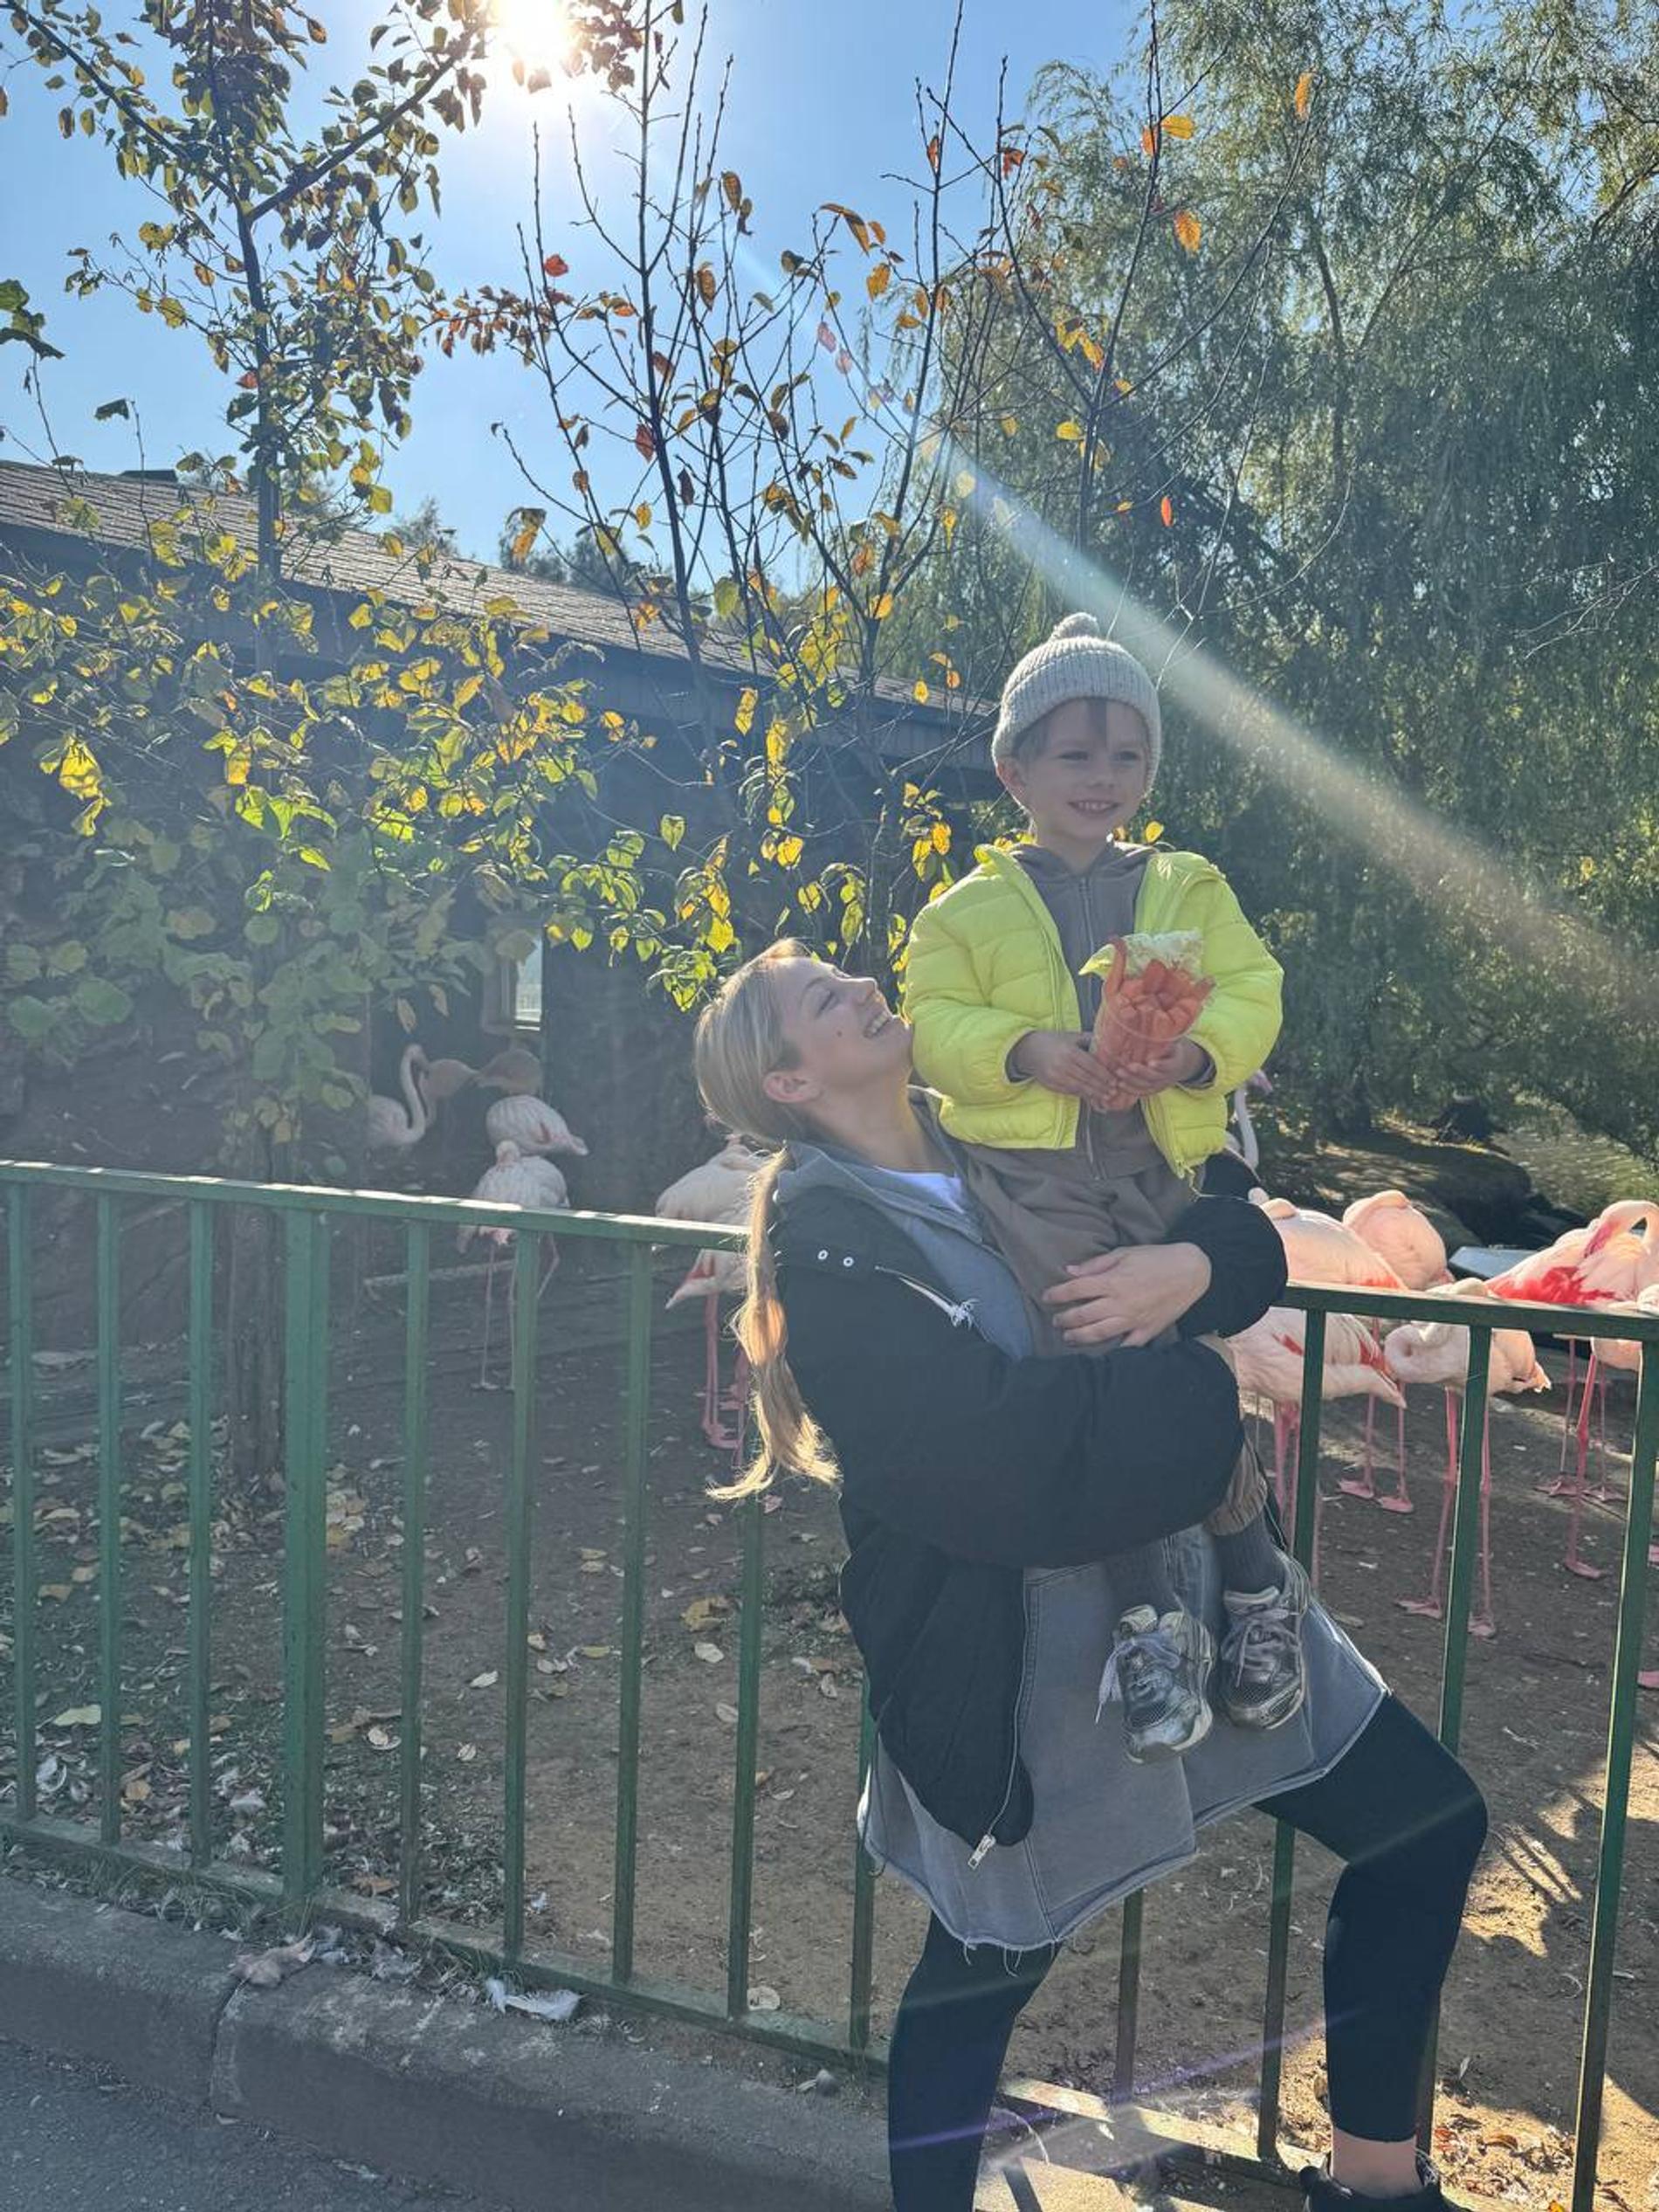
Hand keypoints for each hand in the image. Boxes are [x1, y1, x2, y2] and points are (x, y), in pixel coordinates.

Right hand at [1009, 1028, 1121, 1109]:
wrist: (1028, 1050)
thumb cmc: (1053, 1041)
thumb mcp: (1070, 1036)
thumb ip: (1088, 1039)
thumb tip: (1108, 1040)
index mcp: (1069, 1051)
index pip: (1091, 1065)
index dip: (1104, 1075)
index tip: (1115, 1080)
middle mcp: (1062, 1064)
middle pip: (1086, 1078)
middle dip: (1101, 1087)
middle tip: (1114, 1092)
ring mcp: (1055, 1076)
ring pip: (1079, 1087)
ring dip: (1094, 1094)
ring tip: (1106, 1097)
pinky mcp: (1051, 1084)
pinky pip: (1069, 1092)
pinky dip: (1082, 1095)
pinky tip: (1091, 1097)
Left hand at [1043, 1240, 1211, 1347]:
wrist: (1191, 1271)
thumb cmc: (1156, 1258)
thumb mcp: (1125, 1253)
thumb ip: (1096, 1264)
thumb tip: (1069, 1270)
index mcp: (1113, 1281)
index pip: (1076, 1289)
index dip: (1057, 1294)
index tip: (1046, 1297)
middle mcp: (1120, 1303)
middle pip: (1083, 1315)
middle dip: (1065, 1319)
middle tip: (1056, 1321)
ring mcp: (1134, 1320)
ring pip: (1099, 1334)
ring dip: (1080, 1337)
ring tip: (1069, 1337)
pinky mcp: (1147, 1331)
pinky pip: (1127, 1346)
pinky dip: (1112, 1351)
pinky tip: (1100, 1351)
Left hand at [1097, 1036, 1208, 1100]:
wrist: (1179, 1065)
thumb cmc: (1171, 1048)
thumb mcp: (1174, 1041)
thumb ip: (1167, 1035)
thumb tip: (1160, 1018)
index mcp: (1175, 1063)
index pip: (1169, 1066)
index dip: (1161, 1065)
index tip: (1151, 1062)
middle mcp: (1168, 1076)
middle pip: (1154, 1077)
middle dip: (1140, 1073)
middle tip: (1127, 1067)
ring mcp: (1160, 1084)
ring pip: (1146, 1086)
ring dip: (1131, 1081)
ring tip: (1119, 1074)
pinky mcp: (1152, 1089)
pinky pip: (1141, 1092)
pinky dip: (1130, 1090)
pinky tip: (1119, 1084)